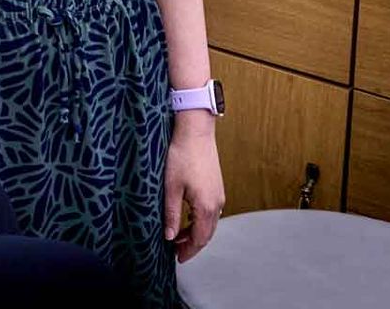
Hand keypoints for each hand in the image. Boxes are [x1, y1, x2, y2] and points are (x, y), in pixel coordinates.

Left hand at [164, 116, 223, 261]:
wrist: (196, 131)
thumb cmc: (182, 155)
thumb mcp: (171, 187)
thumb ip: (172, 214)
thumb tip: (170, 237)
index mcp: (206, 207)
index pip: (200, 239)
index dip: (189, 251)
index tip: (177, 258)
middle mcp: (217, 204)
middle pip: (207, 234)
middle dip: (192, 244)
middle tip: (176, 251)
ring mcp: (219, 195)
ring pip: (209, 223)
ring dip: (196, 232)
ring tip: (178, 235)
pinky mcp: (217, 187)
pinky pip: (211, 212)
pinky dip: (200, 221)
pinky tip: (187, 218)